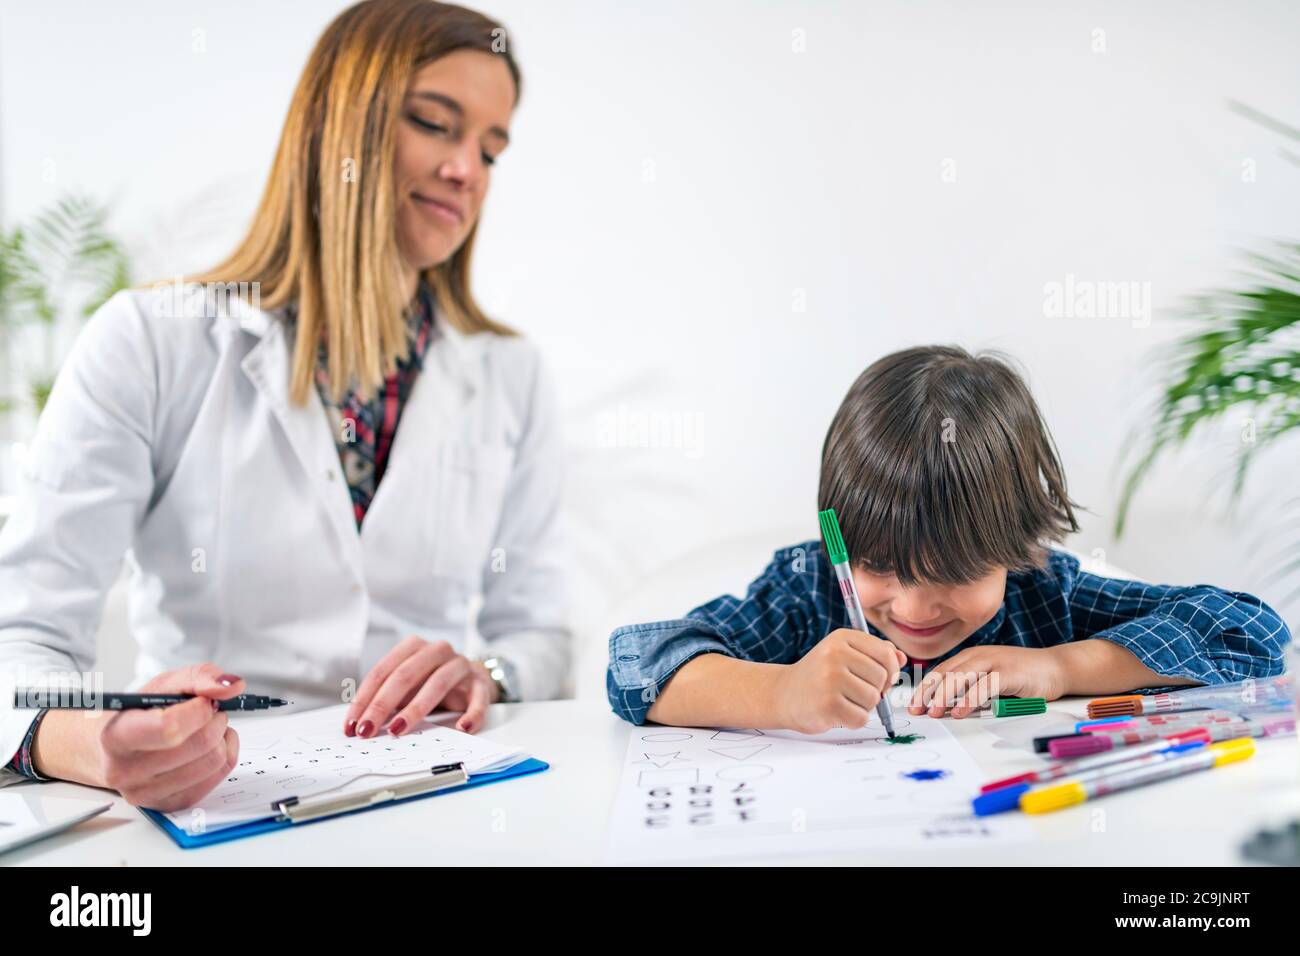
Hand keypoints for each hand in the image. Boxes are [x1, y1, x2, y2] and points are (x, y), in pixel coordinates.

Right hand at [34, 663, 244, 810]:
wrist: (112, 749)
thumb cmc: (138, 714)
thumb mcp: (163, 685)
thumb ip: (200, 677)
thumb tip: (232, 686)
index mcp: (117, 736)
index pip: (169, 729)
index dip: (198, 710)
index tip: (202, 701)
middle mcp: (126, 771)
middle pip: (200, 744)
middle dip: (215, 719)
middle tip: (209, 711)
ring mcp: (147, 793)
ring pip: (214, 761)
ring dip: (222, 737)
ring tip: (207, 728)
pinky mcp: (169, 804)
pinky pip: (219, 777)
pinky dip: (225, 754)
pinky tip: (209, 746)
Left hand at [345, 636, 498, 738]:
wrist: (472, 677)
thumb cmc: (430, 682)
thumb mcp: (406, 686)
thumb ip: (386, 699)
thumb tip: (359, 726)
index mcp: (413, 647)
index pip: (383, 671)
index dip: (365, 699)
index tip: (352, 725)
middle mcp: (436, 650)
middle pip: (405, 675)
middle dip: (382, 705)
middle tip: (367, 731)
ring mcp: (460, 665)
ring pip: (438, 683)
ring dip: (415, 709)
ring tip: (398, 730)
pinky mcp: (480, 682)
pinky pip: (478, 698)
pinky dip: (471, 714)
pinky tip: (462, 728)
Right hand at [773, 628, 906, 733]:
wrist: (783, 694)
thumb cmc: (819, 675)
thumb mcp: (844, 654)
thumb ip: (874, 653)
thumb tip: (901, 658)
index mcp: (841, 638)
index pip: (886, 653)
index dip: (890, 670)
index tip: (879, 678)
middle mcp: (834, 655)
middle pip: (882, 677)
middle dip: (876, 690)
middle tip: (856, 692)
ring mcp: (829, 680)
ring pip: (873, 699)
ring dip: (864, 706)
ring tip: (844, 701)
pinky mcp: (827, 705)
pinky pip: (861, 718)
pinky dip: (853, 720)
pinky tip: (837, 713)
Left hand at [907, 645, 1066, 717]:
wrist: (1055, 667)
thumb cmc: (1021, 676)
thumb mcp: (989, 679)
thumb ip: (970, 689)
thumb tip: (945, 707)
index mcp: (970, 657)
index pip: (940, 672)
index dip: (924, 688)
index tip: (913, 706)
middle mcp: (978, 656)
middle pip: (945, 673)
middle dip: (928, 692)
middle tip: (916, 711)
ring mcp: (994, 662)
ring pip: (961, 677)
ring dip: (944, 696)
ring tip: (933, 712)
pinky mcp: (1009, 673)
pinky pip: (984, 686)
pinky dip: (970, 699)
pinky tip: (960, 711)